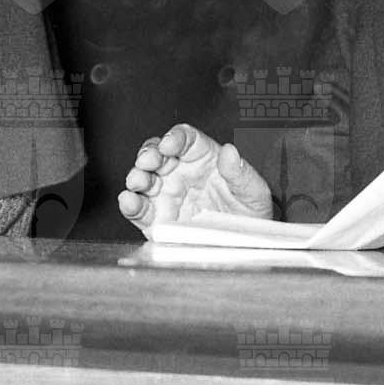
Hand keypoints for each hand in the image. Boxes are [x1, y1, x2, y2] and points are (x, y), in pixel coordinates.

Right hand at [118, 124, 273, 236]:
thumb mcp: (254, 193)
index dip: (174, 137)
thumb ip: (241, 173)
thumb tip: (230, 152)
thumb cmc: (250, 215)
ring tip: (136, 181)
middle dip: (149, 154)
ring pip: (144, 177)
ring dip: (136, 176)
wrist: (245, 247)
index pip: (184, 138)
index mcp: (202, 158)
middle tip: (148, 161)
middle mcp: (180, 172)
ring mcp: (167, 194)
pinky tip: (128, 201)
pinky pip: (140, 209)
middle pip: (157, 153)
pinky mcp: (158, 219)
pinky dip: (130, 204)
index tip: (169, 143)